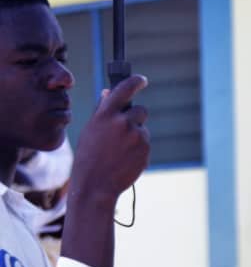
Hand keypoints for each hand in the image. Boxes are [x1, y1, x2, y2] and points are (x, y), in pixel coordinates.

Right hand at [69, 75, 150, 201]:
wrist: (95, 186)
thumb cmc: (89, 157)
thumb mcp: (90, 131)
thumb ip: (102, 111)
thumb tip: (109, 92)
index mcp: (104, 115)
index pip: (124, 88)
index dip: (135, 81)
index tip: (141, 80)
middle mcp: (122, 122)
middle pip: (140, 110)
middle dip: (135, 118)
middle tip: (122, 132)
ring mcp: (136, 135)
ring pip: (142, 128)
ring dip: (135, 135)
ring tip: (118, 151)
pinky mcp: (145, 148)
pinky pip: (145, 143)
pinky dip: (138, 149)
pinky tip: (124, 159)